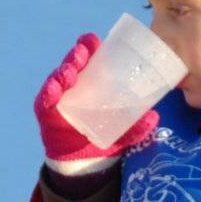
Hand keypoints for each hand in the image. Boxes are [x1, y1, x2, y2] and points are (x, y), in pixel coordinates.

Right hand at [35, 33, 157, 167]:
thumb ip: (139, 125)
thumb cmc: (105, 134)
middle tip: (84, 50)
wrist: (86, 161)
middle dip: (77, 54)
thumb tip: (155, 116)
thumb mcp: (126, 131)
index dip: (89, 47)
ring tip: (71, 70)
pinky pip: (46, 101)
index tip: (95, 40)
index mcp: (90, 82)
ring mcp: (59, 97)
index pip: (89, 59)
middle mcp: (73, 85)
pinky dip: (49, 93)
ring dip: (64, 71)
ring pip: (59, 78)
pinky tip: (54, 88)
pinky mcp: (47, 113)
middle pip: (73, 64)